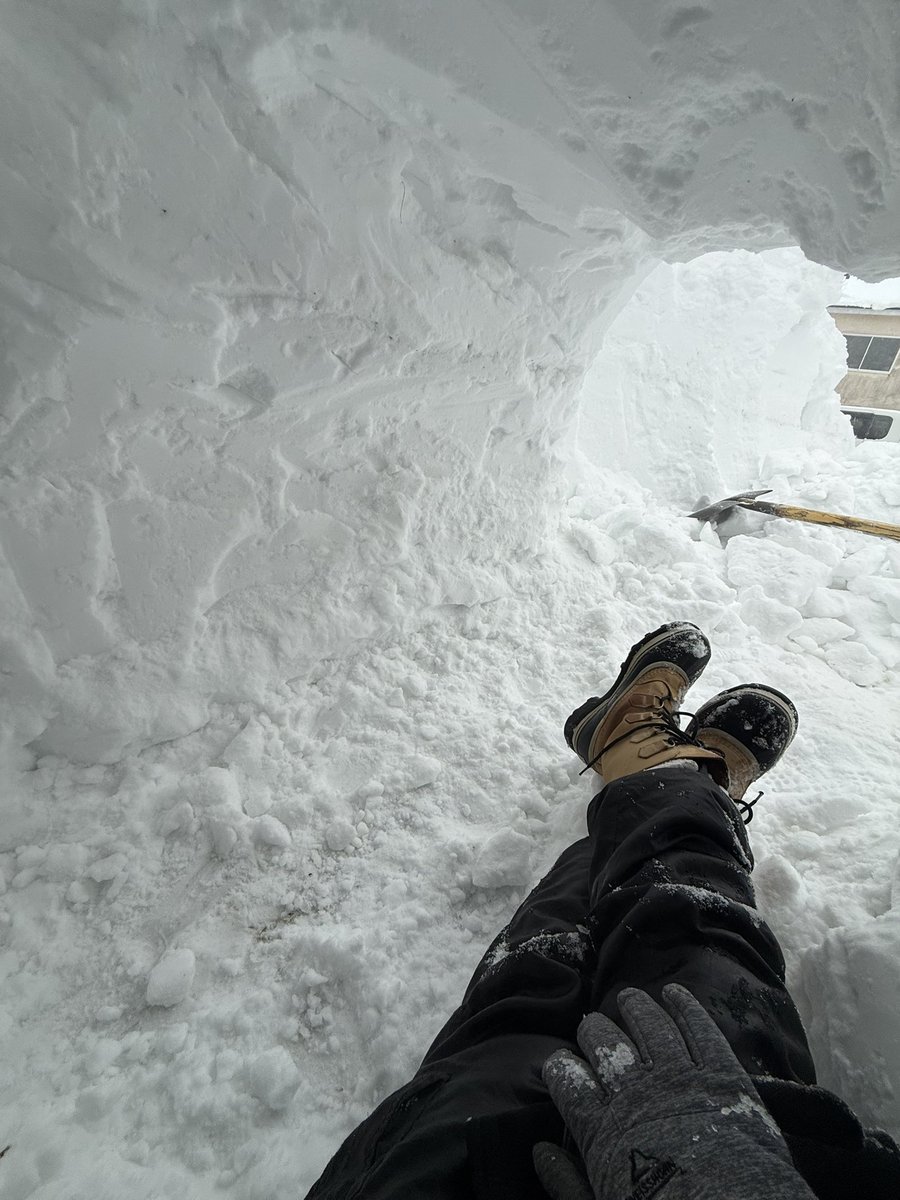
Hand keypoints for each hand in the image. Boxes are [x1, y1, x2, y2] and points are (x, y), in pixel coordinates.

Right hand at [535, 985, 814, 1199]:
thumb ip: (567, 1182)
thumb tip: (540, 1151)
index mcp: (603, 1129)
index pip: (568, 1083)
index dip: (560, 1069)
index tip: (560, 1065)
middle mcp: (636, 1093)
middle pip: (606, 1045)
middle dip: (594, 1032)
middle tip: (591, 1027)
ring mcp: (680, 1078)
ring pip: (650, 1027)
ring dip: (636, 1008)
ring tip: (627, 997)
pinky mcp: (721, 1075)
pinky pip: (701, 1031)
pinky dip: (686, 1008)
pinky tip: (674, 993)